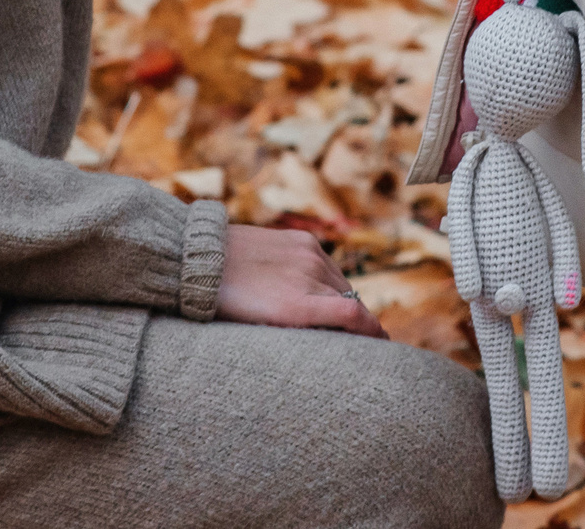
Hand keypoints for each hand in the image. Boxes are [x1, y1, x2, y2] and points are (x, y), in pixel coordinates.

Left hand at [219, 223, 386, 337]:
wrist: (202, 259)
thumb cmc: (226, 304)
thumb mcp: (261, 330)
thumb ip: (299, 332)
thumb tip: (331, 337)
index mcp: (296, 306)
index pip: (355, 316)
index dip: (374, 332)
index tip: (382, 344)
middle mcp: (308, 277)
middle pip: (353, 303)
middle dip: (359, 322)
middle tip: (360, 338)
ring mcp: (308, 255)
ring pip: (342, 284)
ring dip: (344, 300)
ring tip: (335, 317)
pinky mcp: (303, 240)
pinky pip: (329, 266)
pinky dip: (330, 281)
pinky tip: (318, 290)